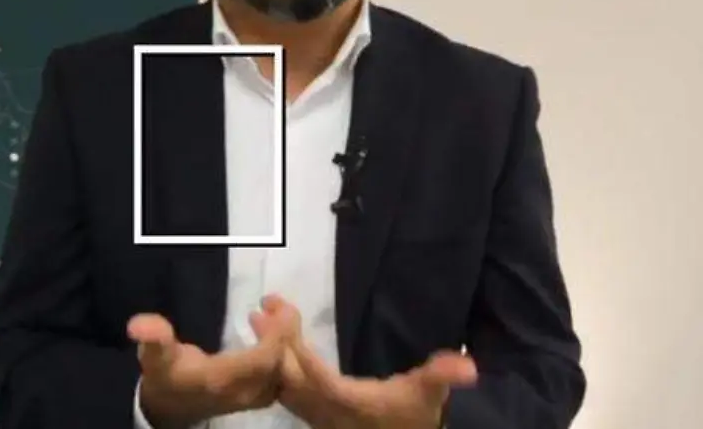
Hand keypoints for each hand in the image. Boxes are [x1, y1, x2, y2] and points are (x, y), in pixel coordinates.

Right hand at [127, 296, 293, 428]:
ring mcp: (253, 397)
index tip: (273, 306)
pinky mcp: (257, 396)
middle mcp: (244, 392)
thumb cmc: (163, 376)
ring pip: (286, 370)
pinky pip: (281, 373)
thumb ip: (152, 338)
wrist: (167, 409)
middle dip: (285, 331)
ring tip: (271, 312)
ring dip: (285, 340)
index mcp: (223, 380)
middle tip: (275, 303)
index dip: (276, 334)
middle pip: (282, 363)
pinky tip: (267, 330)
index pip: (264, 359)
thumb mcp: (153, 356)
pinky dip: (281, 351)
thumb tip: (139, 325)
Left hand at [267, 296, 477, 428]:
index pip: (321, 379)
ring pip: (282, 385)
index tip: (285, 320)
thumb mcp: (430, 394)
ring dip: (268, 351)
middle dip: (274, 342)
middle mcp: (328, 412)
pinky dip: (272, 366)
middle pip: (291, 379)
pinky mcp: (313, 414)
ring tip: (254, 317)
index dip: (302, 354)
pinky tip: (265, 346)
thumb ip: (443, 376)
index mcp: (352, 404)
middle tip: (261, 307)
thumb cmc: (418, 415)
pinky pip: (284, 391)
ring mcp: (317, 415)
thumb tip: (469, 366)